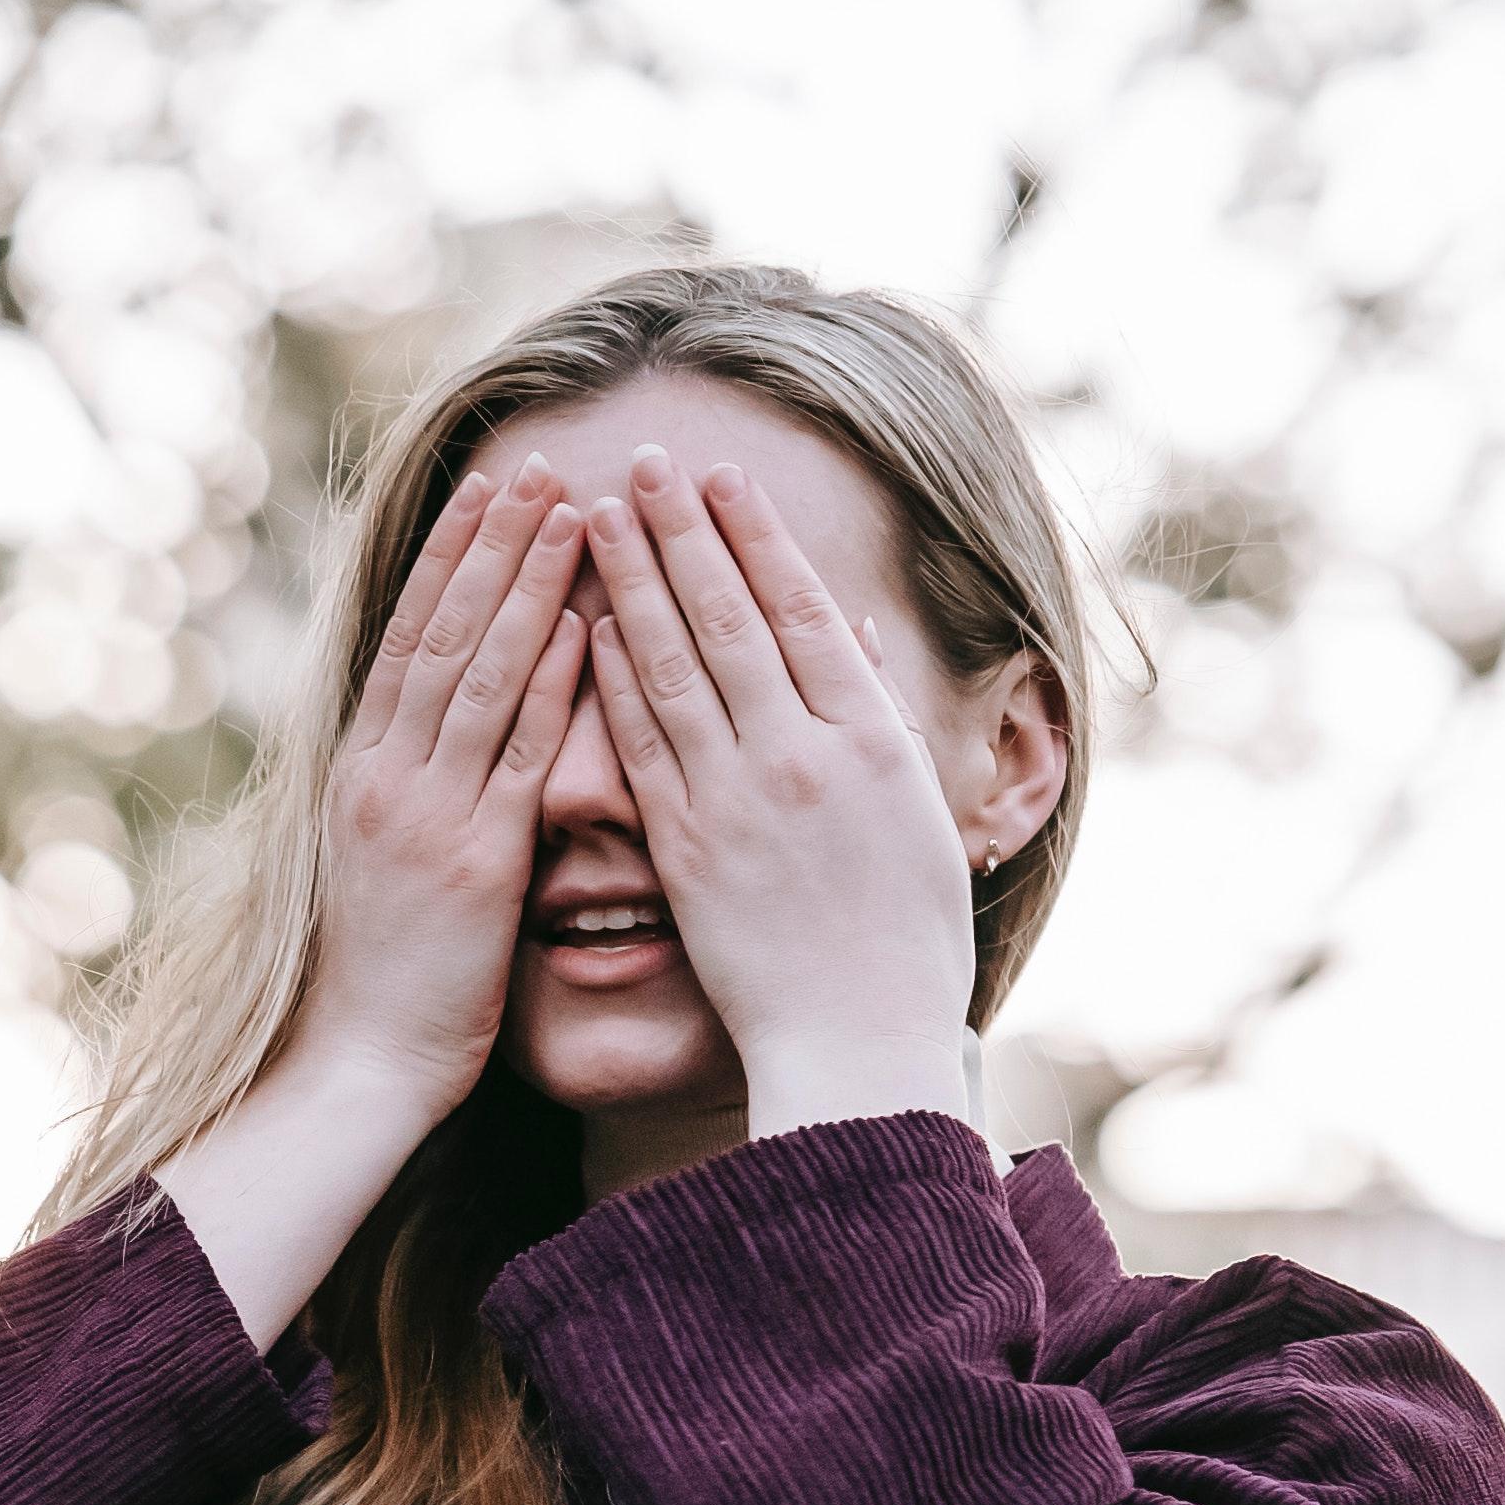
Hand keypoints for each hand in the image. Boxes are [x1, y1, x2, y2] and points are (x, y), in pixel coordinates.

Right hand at [303, 452, 596, 1120]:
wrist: (360, 1062)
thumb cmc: (385, 974)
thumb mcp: (383, 859)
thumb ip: (418, 785)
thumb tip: (454, 725)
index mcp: (362, 769)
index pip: (411, 636)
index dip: (453, 557)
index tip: (492, 488)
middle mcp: (385, 776)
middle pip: (445, 634)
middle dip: (495, 544)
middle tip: (543, 466)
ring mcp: (424, 814)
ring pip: (479, 674)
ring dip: (527, 586)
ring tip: (571, 511)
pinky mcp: (471, 862)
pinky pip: (516, 755)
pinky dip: (550, 684)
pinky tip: (585, 625)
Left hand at [577, 445, 978, 1138]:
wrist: (859, 1044)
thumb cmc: (902, 940)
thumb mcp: (919, 814)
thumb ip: (882, 713)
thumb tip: (860, 627)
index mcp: (873, 741)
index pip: (804, 611)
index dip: (756, 537)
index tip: (721, 477)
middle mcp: (806, 756)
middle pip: (732, 619)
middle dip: (683, 533)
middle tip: (645, 461)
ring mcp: (742, 799)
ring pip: (675, 667)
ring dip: (633, 582)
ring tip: (596, 514)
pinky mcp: (688, 849)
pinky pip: (643, 745)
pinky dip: (613, 678)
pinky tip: (585, 625)